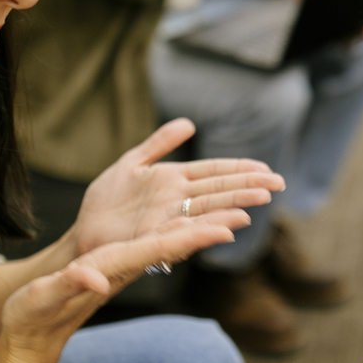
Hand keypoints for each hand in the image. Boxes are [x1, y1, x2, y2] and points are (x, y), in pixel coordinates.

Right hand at [0, 221, 235, 362]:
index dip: (192, 237)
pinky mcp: (114, 266)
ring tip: (234, 213)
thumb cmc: (35, 316)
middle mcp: (125, 267)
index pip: (159, 250)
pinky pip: (152, 244)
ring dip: (199, 228)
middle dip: (208, 228)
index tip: (225, 229)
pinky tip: (193, 222)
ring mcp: (122, 268)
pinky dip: (176, 231)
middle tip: (246, 213)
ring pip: (168, 242)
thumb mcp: (45, 298)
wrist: (33, 335)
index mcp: (112, 269)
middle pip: (174, 244)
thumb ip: (70, 284)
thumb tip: (96, 279)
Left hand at [73, 117, 285, 257]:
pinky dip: (204, 230)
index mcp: (174, 180)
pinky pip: (182, 233)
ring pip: (206, 211)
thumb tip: (189, 124)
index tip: (267, 169)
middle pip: (218, 191)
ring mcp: (167, 219)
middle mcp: (177, 201)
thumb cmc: (107, 201)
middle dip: (247, 187)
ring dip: (232, 207)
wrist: (84, 231)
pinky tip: (225, 228)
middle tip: (278, 184)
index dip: (240, 169)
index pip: (214, 171)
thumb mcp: (132, 163)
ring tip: (258, 202)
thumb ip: (159, 144)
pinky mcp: (153, 238)